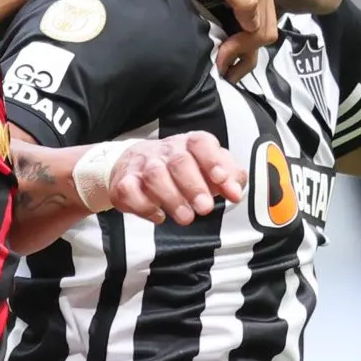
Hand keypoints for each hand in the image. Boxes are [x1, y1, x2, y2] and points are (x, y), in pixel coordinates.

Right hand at [101, 132, 246, 225]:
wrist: (136, 164)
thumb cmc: (182, 171)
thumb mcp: (209, 169)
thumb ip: (229, 178)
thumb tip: (236, 192)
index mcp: (189, 144)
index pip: (201, 143)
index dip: (213, 161)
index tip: (222, 181)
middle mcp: (166, 150)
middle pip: (179, 161)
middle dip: (194, 186)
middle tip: (205, 208)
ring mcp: (143, 165)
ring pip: (155, 175)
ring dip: (172, 198)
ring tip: (186, 218)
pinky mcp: (124, 182)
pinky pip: (129, 190)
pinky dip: (144, 206)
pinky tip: (159, 216)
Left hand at [121, 0, 275, 81]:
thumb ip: (240, 0)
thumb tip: (255, 25)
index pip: (262, 28)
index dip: (242, 48)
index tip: (219, 59)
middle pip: (267, 28)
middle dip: (247, 50)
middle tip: (223, 67)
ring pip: (261, 23)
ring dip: (247, 45)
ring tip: (227, 62)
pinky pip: (252, 13)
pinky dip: (243, 31)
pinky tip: (228, 39)